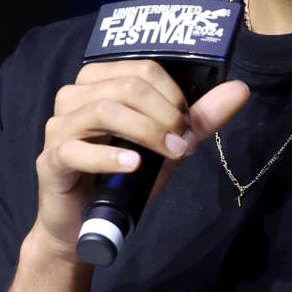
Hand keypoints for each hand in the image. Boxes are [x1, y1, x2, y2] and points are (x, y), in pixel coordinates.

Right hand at [33, 61, 248, 257]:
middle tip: (183, 142)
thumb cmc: (124, 177)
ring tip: (169, 153)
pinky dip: (110, 155)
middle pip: (126, 85)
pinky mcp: (51, 159)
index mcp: (99, 82)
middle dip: (164, 113)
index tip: (189, 124)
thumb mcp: (167, 146)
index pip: (143, 67)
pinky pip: (77, 150)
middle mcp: (74, 96)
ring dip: (145, 132)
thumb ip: (199, 118)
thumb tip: (240, 89)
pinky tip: (134, 164)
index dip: (173, 93)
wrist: (84, 223)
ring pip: (104, 110)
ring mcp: (58, 126)